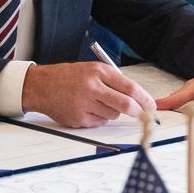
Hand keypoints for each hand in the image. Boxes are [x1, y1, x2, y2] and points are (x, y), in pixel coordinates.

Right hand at [21, 62, 157, 127]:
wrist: (41, 86)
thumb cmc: (68, 77)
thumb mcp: (91, 70)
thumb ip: (113, 80)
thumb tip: (137, 97)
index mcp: (98, 72)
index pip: (130, 88)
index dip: (145, 99)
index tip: (152, 105)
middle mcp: (92, 87)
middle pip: (126, 105)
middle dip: (137, 112)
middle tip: (141, 114)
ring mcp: (85, 104)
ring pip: (113, 115)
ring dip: (112, 112)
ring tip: (98, 102)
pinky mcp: (79, 118)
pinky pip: (99, 122)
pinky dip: (99, 118)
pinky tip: (87, 108)